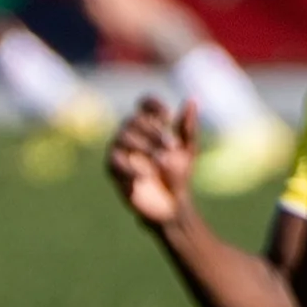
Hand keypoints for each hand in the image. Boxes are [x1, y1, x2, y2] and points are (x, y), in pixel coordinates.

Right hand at [107, 96, 198, 226]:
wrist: (171, 206)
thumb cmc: (178, 175)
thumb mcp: (188, 150)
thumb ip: (188, 127)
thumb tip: (191, 100)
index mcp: (149, 126)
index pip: (144, 104)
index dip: (153, 105)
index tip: (167, 116)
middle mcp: (131, 135)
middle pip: (133, 120)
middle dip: (153, 131)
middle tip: (172, 146)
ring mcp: (121, 153)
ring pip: (122, 138)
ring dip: (143, 146)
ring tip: (161, 161)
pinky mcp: (114, 172)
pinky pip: (114, 162)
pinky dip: (130, 167)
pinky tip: (146, 175)